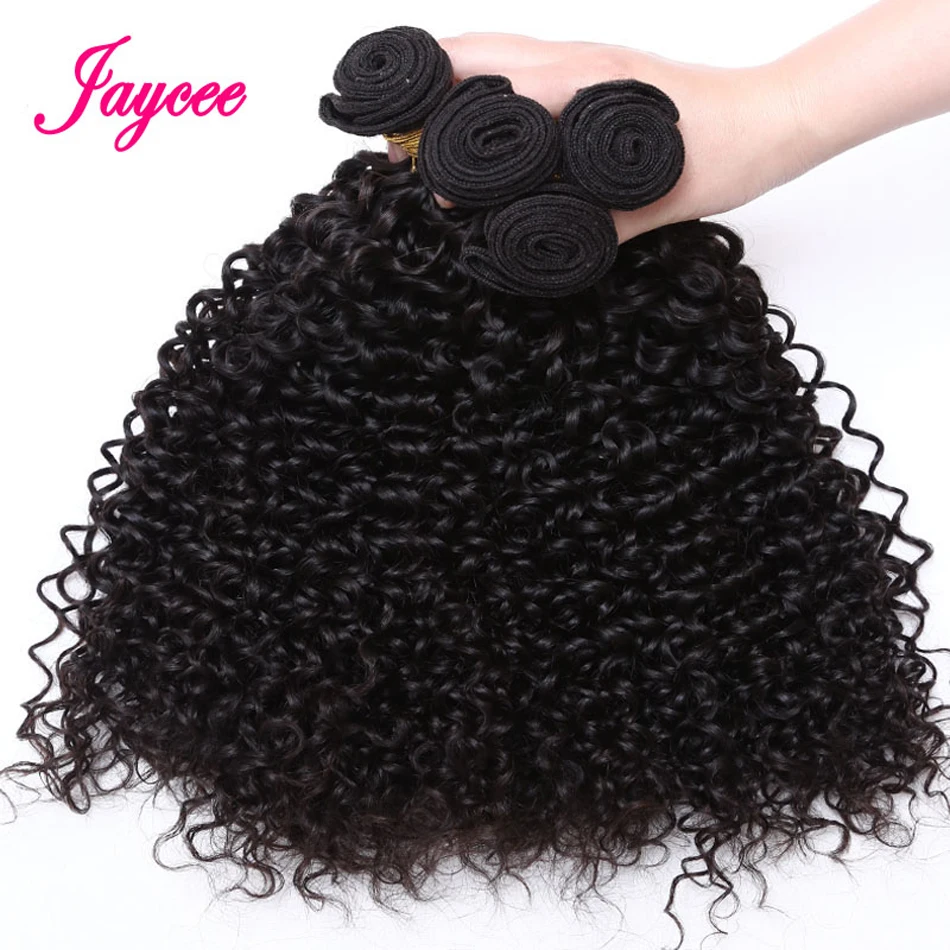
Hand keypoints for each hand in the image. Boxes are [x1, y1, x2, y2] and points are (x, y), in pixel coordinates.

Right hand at [389, 33, 806, 243]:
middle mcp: (577, 60)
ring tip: (426, 132)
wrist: (776, 117)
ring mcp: (587, 57)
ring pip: (496, 51)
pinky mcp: (598, 67)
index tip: (409, 163)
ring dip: (452, 82)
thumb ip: (587, 221)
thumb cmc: (725, 153)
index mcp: (583, 87)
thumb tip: (522, 240)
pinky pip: (524, 64)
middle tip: (400, 141)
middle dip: (424, 88)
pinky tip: (484, 126)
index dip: (434, 124)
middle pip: (473, 51)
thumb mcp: (651, 201)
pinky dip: (488, 85)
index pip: (484, 90)